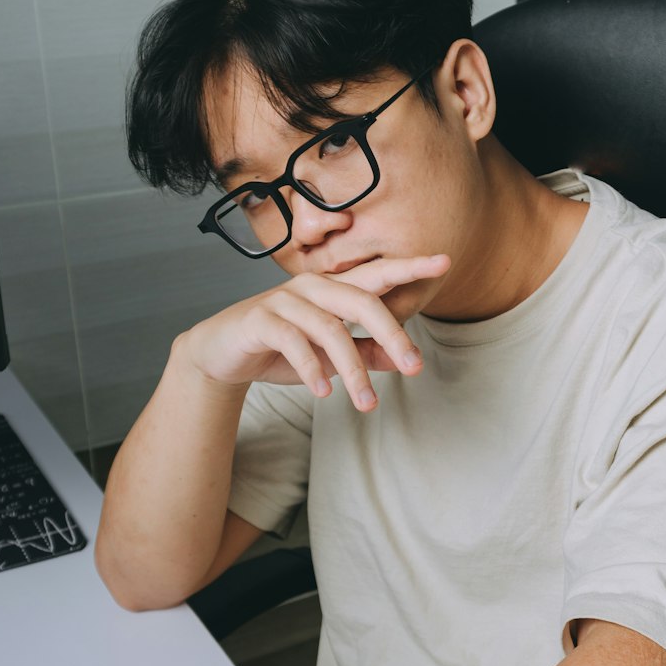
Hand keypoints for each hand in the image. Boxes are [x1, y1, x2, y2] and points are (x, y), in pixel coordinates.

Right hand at [184, 254, 449, 410]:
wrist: (221, 354)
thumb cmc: (278, 350)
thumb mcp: (327, 356)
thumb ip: (364, 353)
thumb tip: (401, 361)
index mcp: (331, 289)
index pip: (376, 275)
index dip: (409, 267)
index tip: (444, 262)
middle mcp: (311, 287)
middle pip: (363, 302)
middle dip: (393, 335)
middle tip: (415, 369)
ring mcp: (285, 300)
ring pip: (331, 330)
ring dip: (354, 371)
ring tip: (367, 404)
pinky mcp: (262, 320)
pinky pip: (295, 343)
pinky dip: (312, 370)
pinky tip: (324, 393)